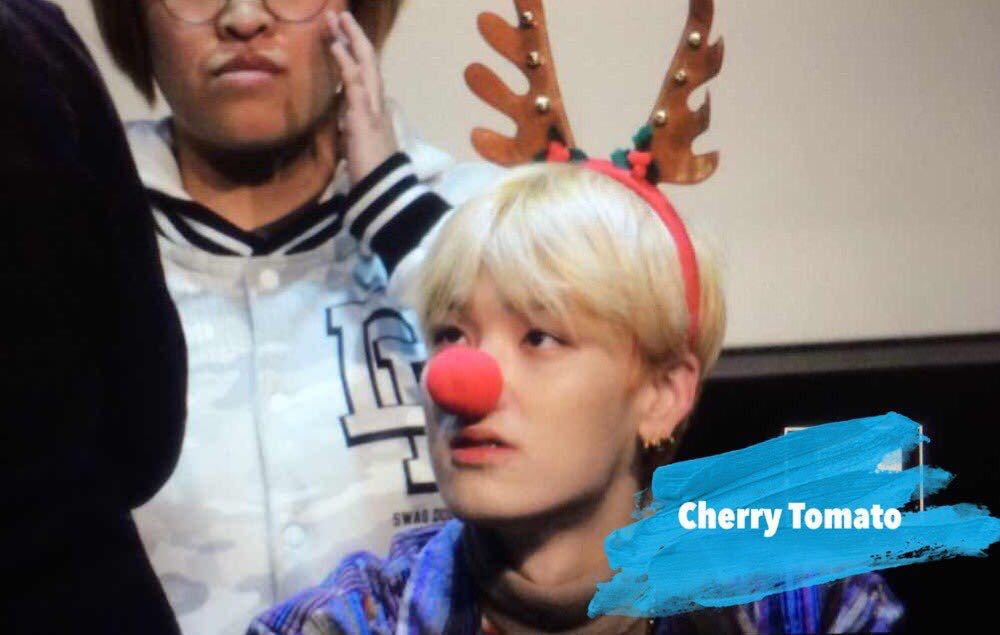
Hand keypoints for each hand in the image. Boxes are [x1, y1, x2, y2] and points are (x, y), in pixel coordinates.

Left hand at [326, 10, 398, 184]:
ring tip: (336, 19)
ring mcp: (373, 108)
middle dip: (355, 37)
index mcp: (376, 110)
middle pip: (369, 61)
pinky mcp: (364, 116)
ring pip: (364, 65)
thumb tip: (343, 119)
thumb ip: (352, 127)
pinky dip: (346, 62)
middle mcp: (378, 103)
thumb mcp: (357, 144)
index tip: (342, 36)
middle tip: (340, 15)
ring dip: (350, 40)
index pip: (366, 74)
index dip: (355, 53)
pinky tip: (336, 45)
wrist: (380, 190)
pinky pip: (355, 83)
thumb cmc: (369, 172)